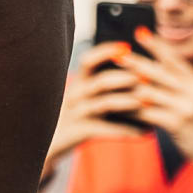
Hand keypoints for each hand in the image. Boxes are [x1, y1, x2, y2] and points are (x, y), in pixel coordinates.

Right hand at [48, 50, 148, 171]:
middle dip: (125, 77)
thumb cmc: (71, 119)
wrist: (45, 145)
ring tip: (147, 103)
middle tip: (147, 76)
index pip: (89, 60)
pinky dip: (125, 130)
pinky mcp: (77, 132)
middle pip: (100, 81)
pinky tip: (144, 134)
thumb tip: (132, 73)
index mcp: (77, 83)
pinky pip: (104, 130)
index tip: (127, 47)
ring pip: (103, 104)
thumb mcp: (80, 98)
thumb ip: (98, 86)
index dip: (106, 52)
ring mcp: (75, 114)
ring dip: (127, 102)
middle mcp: (74, 95)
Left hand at [98, 36, 192, 167]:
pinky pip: (147, 112)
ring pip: (149, 91)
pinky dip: (132, 109)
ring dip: (129, 87)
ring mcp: (186, 107)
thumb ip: (182, 84)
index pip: (174, 59)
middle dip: (136, 62)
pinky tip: (119, 106)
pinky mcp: (177, 124)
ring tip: (112, 82)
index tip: (140, 33)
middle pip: (159, 71)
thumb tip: (155, 68)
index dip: (156, 45)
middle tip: (117, 54)